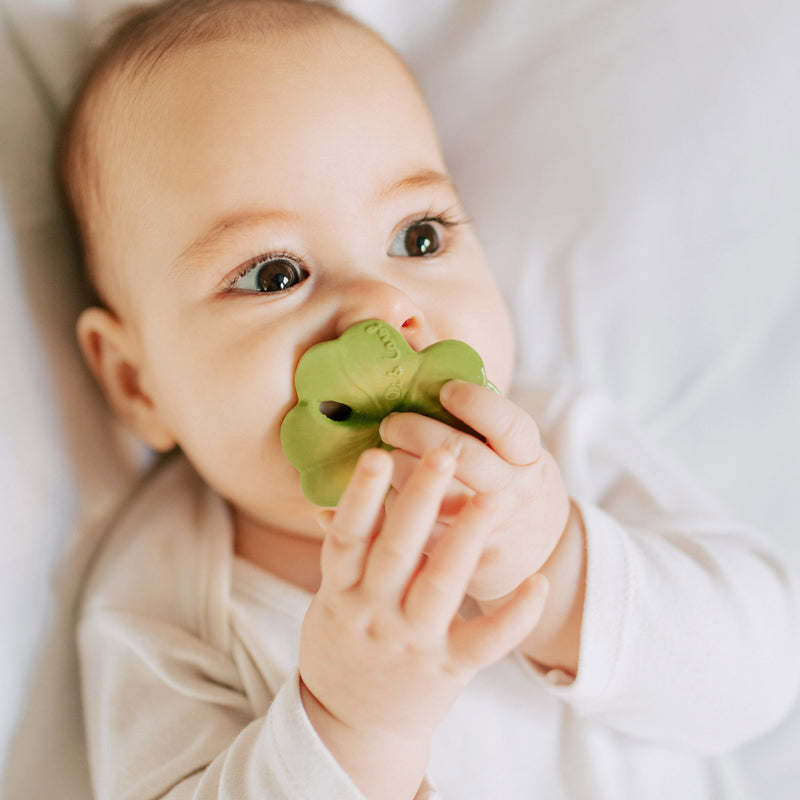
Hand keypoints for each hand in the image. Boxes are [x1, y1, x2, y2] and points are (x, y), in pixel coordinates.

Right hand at [299, 447, 547, 798]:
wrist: (350, 725)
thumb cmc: (343, 645)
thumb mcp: (328, 601)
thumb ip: (340, 553)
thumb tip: (326, 498)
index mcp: (340, 593)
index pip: (347, 537)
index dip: (361, 496)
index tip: (377, 455)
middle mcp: (374, 613)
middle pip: (396, 550)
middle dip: (420, 501)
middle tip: (443, 454)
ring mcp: (412, 641)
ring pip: (441, 585)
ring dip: (466, 540)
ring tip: (490, 499)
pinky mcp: (448, 668)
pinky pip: (486, 641)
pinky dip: (514, 614)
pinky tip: (538, 582)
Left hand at [378, 380, 571, 601]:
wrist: (543, 552)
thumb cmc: (513, 482)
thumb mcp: (514, 451)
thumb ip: (478, 417)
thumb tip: (418, 347)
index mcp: (529, 456)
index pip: (508, 424)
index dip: (475, 403)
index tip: (445, 389)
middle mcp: (516, 491)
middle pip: (462, 455)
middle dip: (416, 432)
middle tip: (390, 423)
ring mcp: (495, 529)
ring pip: (436, 497)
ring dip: (400, 471)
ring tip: (382, 457)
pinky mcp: (470, 562)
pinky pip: (422, 535)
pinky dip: (394, 511)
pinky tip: (378, 495)